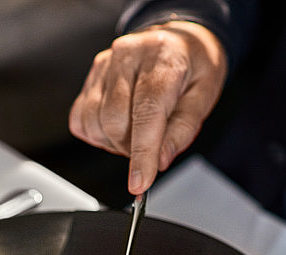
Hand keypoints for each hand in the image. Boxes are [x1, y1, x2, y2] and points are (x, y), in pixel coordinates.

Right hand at [69, 21, 226, 194]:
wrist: (178, 39)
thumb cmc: (193, 65)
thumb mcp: (204, 95)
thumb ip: (182, 129)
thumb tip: (159, 160)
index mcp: (162, 58)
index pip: (146, 111)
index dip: (141, 153)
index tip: (140, 183)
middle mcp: (128, 56)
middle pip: (115, 120)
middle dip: (131, 148)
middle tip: (151, 146)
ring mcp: (104, 65)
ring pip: (95, 122)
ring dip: (114, 142)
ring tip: (137, 132)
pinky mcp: (91, 77)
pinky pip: (81, 118)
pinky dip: (97, 134)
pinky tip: (118, 126)